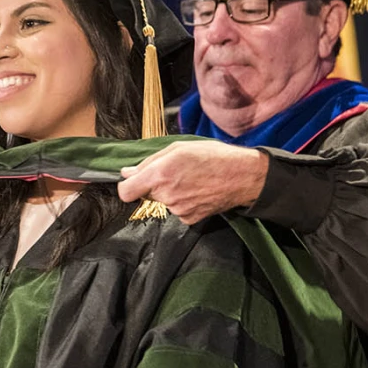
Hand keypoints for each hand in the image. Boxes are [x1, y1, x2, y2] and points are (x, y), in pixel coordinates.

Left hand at [116, 141, 268, 224]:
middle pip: (146, 194)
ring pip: (163, 201)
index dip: (127, 186)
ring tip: (191, 180)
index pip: (125, 192)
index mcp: (160, 174)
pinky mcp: (189, 219)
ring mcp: (178, 210)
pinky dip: (183, 202)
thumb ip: (148, 162)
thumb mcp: (178, 148)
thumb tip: (126, 173)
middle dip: (154, 184)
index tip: (133, 182)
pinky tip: (197, 191)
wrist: (241, 176)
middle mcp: (166, 194)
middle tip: (175, 172)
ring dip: (170, 192)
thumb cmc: (211, 156)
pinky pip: (177, 210)